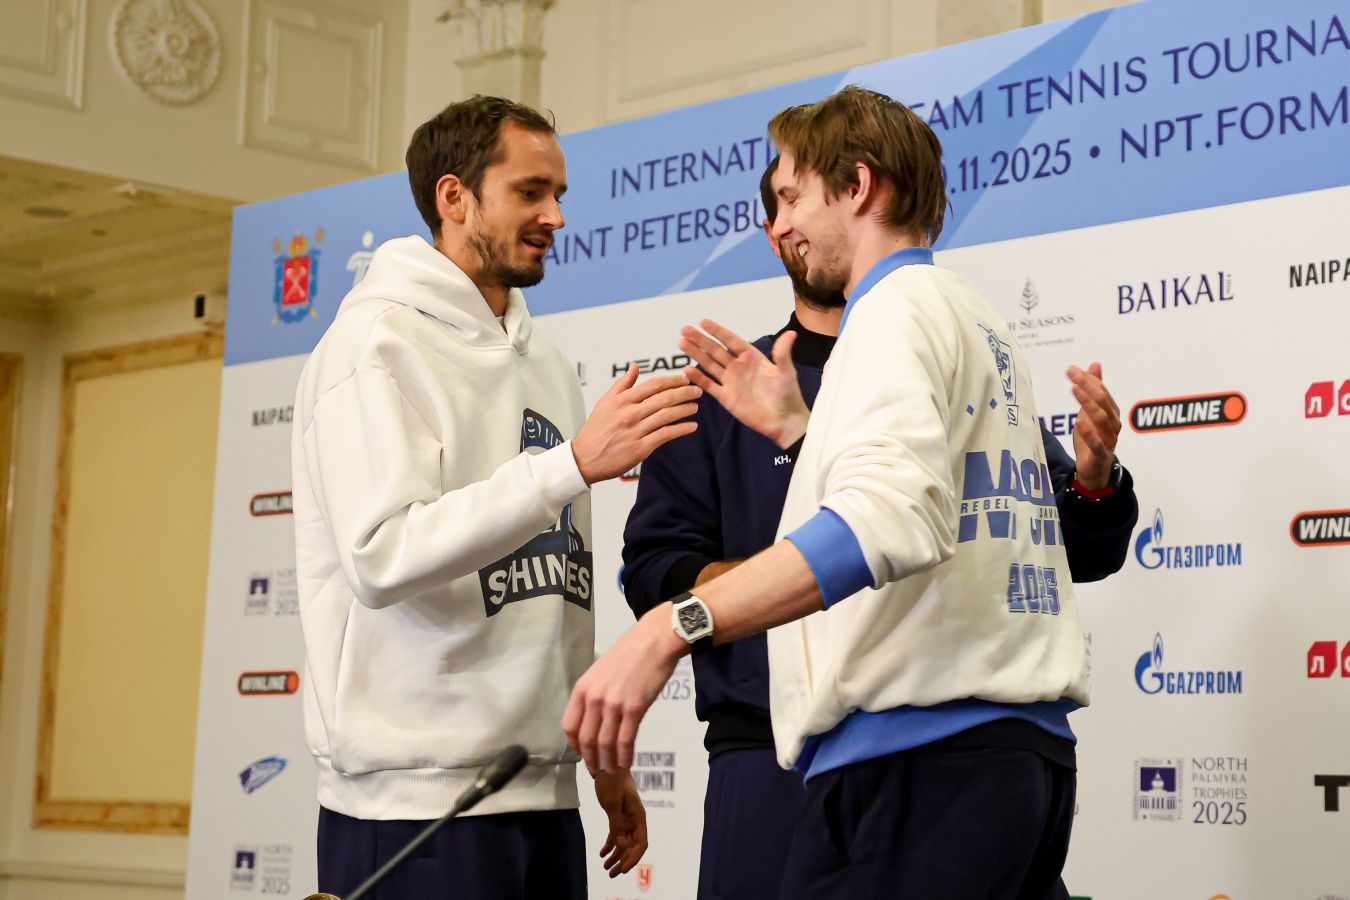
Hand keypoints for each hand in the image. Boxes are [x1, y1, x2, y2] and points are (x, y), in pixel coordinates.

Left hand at [563, 604, 686, 772]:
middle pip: (586, 739)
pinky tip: (626, 763)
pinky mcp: (635, 708)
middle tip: (596, 769)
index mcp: (582, 688)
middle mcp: (594, 698)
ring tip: (611, 771)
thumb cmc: (630, 653)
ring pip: (605, 744)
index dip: (575, 745)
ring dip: (607, 762)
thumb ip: (594, 694)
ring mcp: (614, 704)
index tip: (582, 753)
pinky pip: (625, 740)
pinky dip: (624, 756)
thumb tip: (595, 719)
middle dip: (591, 759)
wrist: (654, 641)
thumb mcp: (601, 672)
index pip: (569, 726)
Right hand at [572, 365, 700, 483]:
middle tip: (696, 391)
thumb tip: (635, 367)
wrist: (584, 459)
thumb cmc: (595, 430)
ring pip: (668, 415)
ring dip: (685, 409)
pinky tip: (692, 426)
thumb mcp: (605, 402)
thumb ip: (622, 384)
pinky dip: (682, 429)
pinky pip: (666, 435)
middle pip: (665, 398)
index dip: (673, 380)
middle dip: (685, 393)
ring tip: (695, 407)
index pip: (654, 384)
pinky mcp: (640, 448)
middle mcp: (630, 413)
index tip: (685, 379)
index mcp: (622, 400)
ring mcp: (636, 430)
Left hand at [594, 769, 647, 877]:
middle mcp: (634, 819)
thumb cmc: (612, 781)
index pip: (641, 843)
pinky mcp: (617, 815)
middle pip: (632, 846)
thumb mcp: (612, 804)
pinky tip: (602, 853)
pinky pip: (616, 835)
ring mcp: (626, 818)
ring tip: (605, 867)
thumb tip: (619, 844)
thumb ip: (616, 825)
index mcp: (638, 816)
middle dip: (623, 861)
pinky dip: (610, 845)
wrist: (605, 763)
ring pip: (623, 842)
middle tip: (611, 874)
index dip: (633, 858)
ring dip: (615, 856)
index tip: (622, 870)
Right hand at [680, 319, 809, 448]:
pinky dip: (698, 378)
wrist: (784, 422)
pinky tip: (687, 369)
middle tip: (685, 330)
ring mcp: (731, 382)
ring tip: (682, 343)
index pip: (731, 340)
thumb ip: (783, 354)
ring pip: (709, 364)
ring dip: (696, 354)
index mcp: (752, 358)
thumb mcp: (786, 373)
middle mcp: (739, 367)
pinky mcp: (726, 398)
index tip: (703, 322)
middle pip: (716, 350)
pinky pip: (709, 385)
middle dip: (701, 340)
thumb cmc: (789, 396)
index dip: (718, 331)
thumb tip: (791, 334)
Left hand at [1067, 362, 1120, 488]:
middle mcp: (1113, 424)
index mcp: (1112, 412)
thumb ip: (1094, 389)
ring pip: (1102, 419)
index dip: (1088, 379)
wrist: (1095, 470)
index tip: (1072, 369)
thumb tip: (1095, 364)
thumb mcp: (1090, 412)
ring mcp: (1109, 439)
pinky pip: (1097, 443)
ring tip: (1075, 390)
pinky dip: (1089, 433)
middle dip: (1087, 385)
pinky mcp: (1101, 455)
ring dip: (1088, 403)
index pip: (1102, 391)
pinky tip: (1078, 422)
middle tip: (1072, 374)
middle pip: (1102, 401)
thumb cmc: (1093, 439)